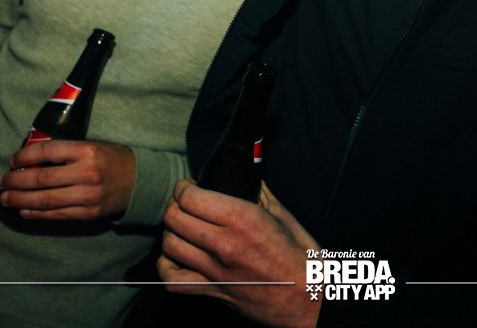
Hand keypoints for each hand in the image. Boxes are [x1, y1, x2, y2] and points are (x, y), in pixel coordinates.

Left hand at [0, 140, 135, 220]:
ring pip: (45, 200)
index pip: (47, 151)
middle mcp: (87, 173)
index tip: (12, 161)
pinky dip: (36, 214)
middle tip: (2, 182)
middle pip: (42, 178)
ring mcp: (88, 196)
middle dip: (16, 181)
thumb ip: (65, 152)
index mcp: (87, 151)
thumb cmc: (112, 159)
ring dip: (20, 200)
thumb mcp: (92, 146)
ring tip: (5, 199)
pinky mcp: (89, 214)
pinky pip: (56, 215)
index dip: (25, 157)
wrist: (140, 182)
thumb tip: (30, 161)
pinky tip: (23, 211)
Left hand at [158, 179, 320, 327]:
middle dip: (175, 204)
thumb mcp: (284, 216)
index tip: (190, 185)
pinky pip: (172, 280)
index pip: (190, 197)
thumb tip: (247, 176)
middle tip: (185, 202)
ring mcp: (215, 271)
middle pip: (174, 218)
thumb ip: (260, 193)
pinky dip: (167, 266)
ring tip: (182, 226)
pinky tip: (177, 256)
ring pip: (169, 245)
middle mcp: (224, 244)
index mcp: (243, 219)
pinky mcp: (213, 292)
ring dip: (171, 231)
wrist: (309, 300)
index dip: (184, 187)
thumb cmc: (302, 258)